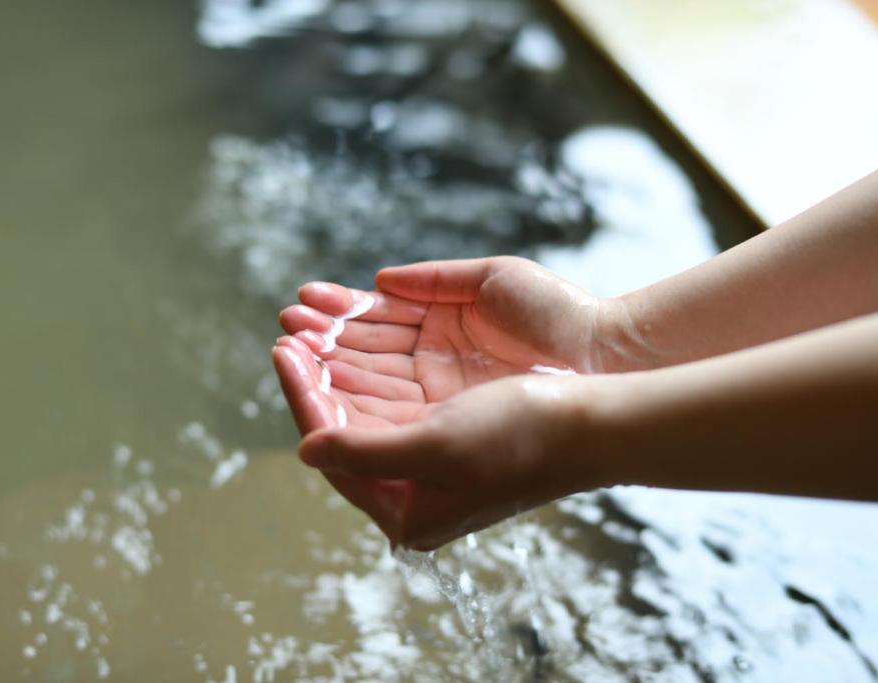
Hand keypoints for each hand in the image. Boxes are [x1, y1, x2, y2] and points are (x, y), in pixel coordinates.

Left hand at [272, 257, 613, 547]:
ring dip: (340, 361)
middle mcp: (415, 487)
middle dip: (317, 373)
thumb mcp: (435, 448)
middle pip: (346, 423)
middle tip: (290, 331)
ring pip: (368, 402)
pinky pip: (397, 390)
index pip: (333, 447)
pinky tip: (355, 332)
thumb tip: (306, 451)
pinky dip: (374, 360)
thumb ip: (363, 452)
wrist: (595, 423)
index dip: (303, 396)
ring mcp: (433, 456)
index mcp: (407, 510)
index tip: (282, 351)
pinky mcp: (452, 426)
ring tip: (311, 324)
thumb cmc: (521, 439)